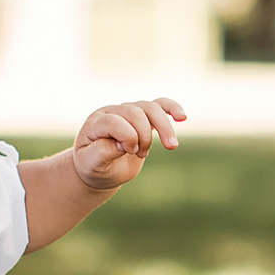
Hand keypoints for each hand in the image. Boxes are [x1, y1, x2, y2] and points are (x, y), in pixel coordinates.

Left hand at [71, 97, 185, 191]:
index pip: (114, 121)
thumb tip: (120, 143)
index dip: (126, 136)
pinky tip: (182, 117)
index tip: (128, 152)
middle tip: (141, 155)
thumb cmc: (93, 166)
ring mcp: (128, 112)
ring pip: (150, 108)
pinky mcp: (142, 117)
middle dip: (144, 136)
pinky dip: (171, 108)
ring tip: (171, 146)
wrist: (101, 169)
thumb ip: (102, 152)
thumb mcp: (92, 164)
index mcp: (95, 123)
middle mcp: (112, 112)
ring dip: (163, 127)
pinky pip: (159, 105)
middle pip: (135, 113)